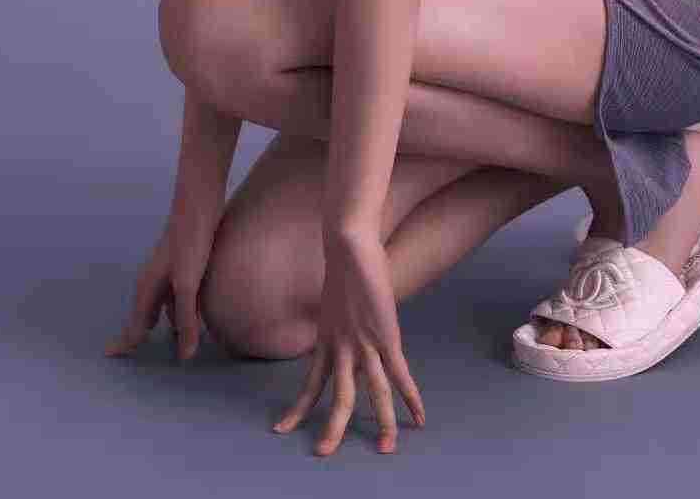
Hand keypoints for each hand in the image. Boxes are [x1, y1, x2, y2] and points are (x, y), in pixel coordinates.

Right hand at [104, 211, 216, 362]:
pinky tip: (192, 310)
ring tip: (169, 338)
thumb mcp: (187, 285)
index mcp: (147, 289)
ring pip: (162, 304)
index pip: (134, 325)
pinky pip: (176, 294)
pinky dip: (179, 308)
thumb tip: (185, 355)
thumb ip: (187, 320)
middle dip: (140, 333)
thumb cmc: (189, 243)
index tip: (108, 356)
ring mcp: (167, 272)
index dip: (124, 342)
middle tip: (133, 350)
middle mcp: (153, 281)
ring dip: (164, 321)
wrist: (198, 205)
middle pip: (144, 315)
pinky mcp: (183, 264)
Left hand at [271, 228, 425, 455]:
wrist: (348, 245)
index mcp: (326, 340)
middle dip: (331, 428)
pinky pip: (400, 374)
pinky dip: (411, 397)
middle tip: (323, 454)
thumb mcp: (333, 299)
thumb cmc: (344, 264)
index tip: (282, 428)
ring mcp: (365, 343)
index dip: (298, 408)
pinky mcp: (386, 335)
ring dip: (378, 423)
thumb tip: (345, 326)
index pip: (310, 383)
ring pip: (371, 393)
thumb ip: (338, 319)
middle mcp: (342, 347)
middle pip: (337, 396)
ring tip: (383, 449)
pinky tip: (417, 418)